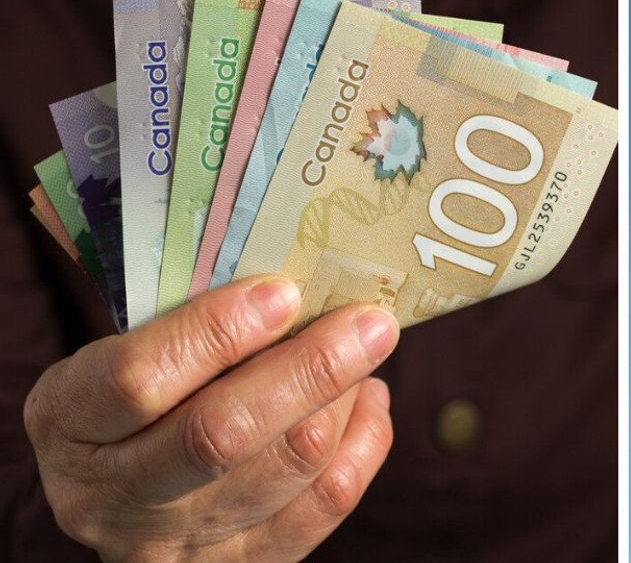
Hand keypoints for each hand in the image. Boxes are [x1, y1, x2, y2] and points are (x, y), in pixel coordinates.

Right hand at [23, 276, 399, 560]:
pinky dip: (363, 442)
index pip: (138, 380)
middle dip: (310, 369)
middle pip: (222, 434)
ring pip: (289, 467)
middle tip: (369, 322)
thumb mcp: (124, 352)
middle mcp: (113, 496)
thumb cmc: (136, 398)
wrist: (125, 497)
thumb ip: (187, 325)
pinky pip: (325, 505)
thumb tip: (293, 286)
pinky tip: (367, 399)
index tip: (283, 293)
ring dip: (344, 399)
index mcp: (69, 422)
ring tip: (366, 350)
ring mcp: (178, 544)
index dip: (215, 333)